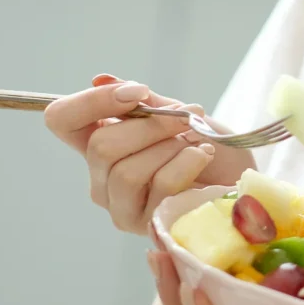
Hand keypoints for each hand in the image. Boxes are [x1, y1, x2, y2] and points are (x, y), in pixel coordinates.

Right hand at [44, 73, 255, 234]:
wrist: (241, 177)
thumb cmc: (208, 146)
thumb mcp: (178, 114)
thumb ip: (144, 102)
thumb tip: (101, 79)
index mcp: (100, 144)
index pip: (62, 120)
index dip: (92, 102)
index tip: (137, 93)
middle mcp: (101, 178)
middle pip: (101, 146)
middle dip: (150, 124)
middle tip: (184, 116)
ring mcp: (120, 206)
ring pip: (126, 171)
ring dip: (169, 146)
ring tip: (196, 142)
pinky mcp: (145, 225)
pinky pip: (158, 187)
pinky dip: (186, 162)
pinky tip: (203, 157)